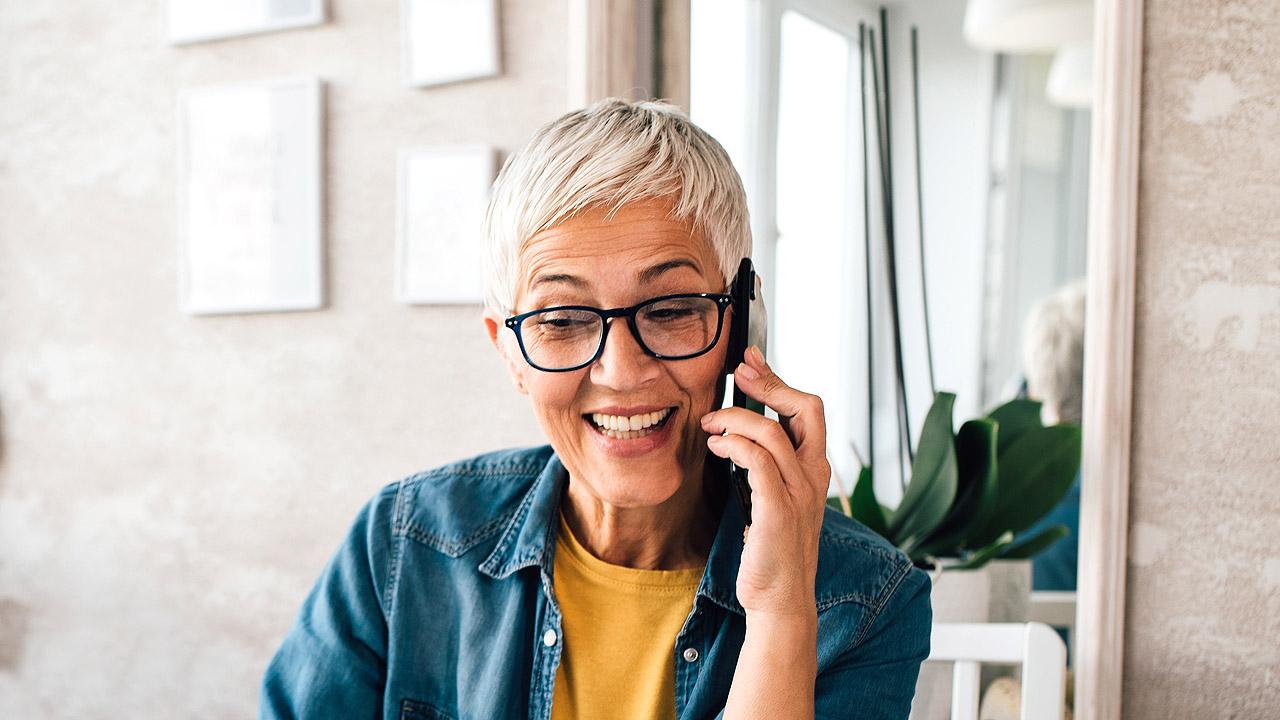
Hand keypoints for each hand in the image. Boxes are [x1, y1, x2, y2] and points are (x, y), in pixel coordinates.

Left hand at [700, 346, 831, 617]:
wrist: (780, 600)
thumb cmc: (771, 551)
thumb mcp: (774, 499)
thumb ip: (765, 467)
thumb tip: (739, 432)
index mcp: (814, 470)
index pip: (807, 409)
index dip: (779, 380)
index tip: (751, 363)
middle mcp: (813, 476)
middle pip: (806, 408)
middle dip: (770, 383)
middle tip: (739, 372)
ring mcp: (798, 493)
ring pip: (773, 431)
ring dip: (737, 418)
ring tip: (711, 422)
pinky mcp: (778, 510)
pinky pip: (758, 462)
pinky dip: (733, 445)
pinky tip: (715, 445)